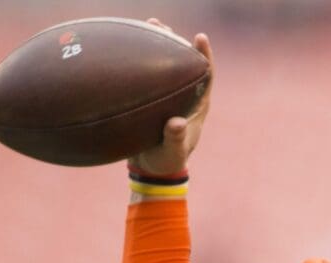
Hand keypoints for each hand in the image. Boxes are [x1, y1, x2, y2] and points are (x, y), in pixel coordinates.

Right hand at [129, 18, 212, 175]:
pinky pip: (147, 76)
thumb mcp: (172, 153)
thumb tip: (175, 123)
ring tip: (146, 25)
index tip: (199, 37)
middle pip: (183, 63)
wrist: (153, 169)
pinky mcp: (153, 99)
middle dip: (175, 41)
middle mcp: (185, 96)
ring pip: (165, 65)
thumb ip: (175, 139)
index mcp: (198, 105)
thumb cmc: (168, 162)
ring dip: (157, 45)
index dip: (204, 55)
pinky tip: (124, 48)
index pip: (206, 75)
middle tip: (161, 24)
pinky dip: (139, 62)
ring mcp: (169, 96)